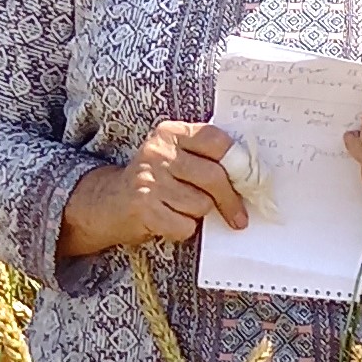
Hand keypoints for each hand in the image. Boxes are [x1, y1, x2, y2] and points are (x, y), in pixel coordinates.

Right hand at [59, 121, 246, 259]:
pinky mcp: (144, 207)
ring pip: (201, 204)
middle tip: (239, 217)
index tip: (252, 182)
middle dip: (231, 200)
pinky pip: (185, 225)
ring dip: (199, 214)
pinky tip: (169, 221)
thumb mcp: (175, 157)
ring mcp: (149, 179)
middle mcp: (158, 152)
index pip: (216, 140)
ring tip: (182, 209)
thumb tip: (252, 176)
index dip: (240, 163)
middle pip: (214, 177)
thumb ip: (206, 158)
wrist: (109, 202)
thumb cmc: (156, 181)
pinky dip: (183, 229)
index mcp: (171, 133)